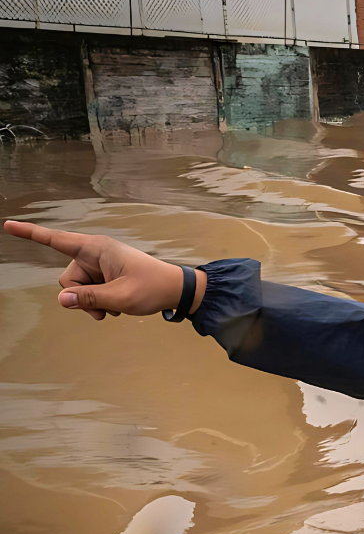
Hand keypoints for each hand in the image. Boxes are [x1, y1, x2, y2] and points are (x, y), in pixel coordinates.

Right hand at [3, 220, 204, 320]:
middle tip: (108, 308)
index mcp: (97, 248)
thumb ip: (89, 299)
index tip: (9, 225)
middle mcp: (95, 253)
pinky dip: (100, 302)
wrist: (176, 291)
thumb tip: (62, 300)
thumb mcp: (120, 297)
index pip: (57, 240)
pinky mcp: (105, 276)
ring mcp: (100, 265)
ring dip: (93, 303)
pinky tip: (119, 305)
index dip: (31, 234)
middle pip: (67, 278)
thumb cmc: (153, 288)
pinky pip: (89, 293)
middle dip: (82, 296)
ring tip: (117, 307)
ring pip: (78, 289)